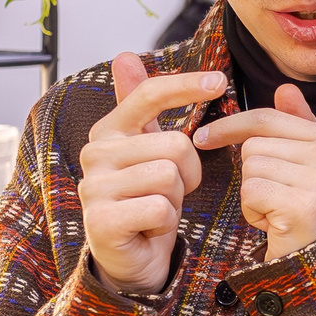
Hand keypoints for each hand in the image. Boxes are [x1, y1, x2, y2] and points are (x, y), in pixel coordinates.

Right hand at [79, 54, 221, 295]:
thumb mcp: (147, 151)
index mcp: (108, 131)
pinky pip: (160, 208)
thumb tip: (124, 56)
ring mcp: (95, 187)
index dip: (186, 86)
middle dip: (187, 174)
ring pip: (170, 176)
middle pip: (175, 144)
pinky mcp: (102, 220)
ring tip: (157, 211)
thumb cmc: (146, 201)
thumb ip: (138, 106)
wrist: (130, 259)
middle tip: (168, 194)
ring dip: (176, 200)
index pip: (149, 95)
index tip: (220, 83)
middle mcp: (96, 154)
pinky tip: (150, 230)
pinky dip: (166, 223)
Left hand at [195, 84, 315, 261]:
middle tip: (276, 197)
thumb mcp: (306, 165)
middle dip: (252, 172)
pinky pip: (252, 191)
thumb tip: (285, 87)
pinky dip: (253, 211)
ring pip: (251, 167)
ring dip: (252, 194)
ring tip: (277, 210)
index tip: (203, 138)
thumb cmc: (305, 213)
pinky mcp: (303, 205)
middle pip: (254, 143)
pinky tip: (274, 223)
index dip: (231, 126)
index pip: (267, 117)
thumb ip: (296, 125)